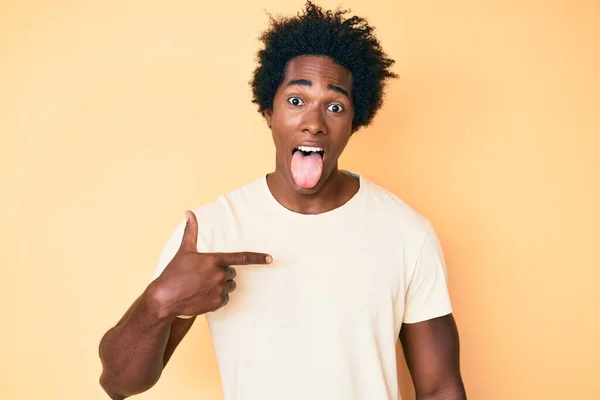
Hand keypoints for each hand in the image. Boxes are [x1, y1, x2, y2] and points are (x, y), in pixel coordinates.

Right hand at [150, 210, 271, 318]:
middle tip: (204, 275)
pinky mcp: (216, 303)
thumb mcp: (184, 250)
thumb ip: (191, 231)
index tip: (270, 259)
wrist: (164, 298)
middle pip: (232, 273)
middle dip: (222, 273)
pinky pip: (224, 299)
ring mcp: (218, 290)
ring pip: (229, 286)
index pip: (241, 258)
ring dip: (220, 285)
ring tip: (202, 285)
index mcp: (214, 260)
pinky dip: (217, 297)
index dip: (257, 258)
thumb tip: (189, 212)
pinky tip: (202, 295)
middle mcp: (219, 275)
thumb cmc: (174, 272)